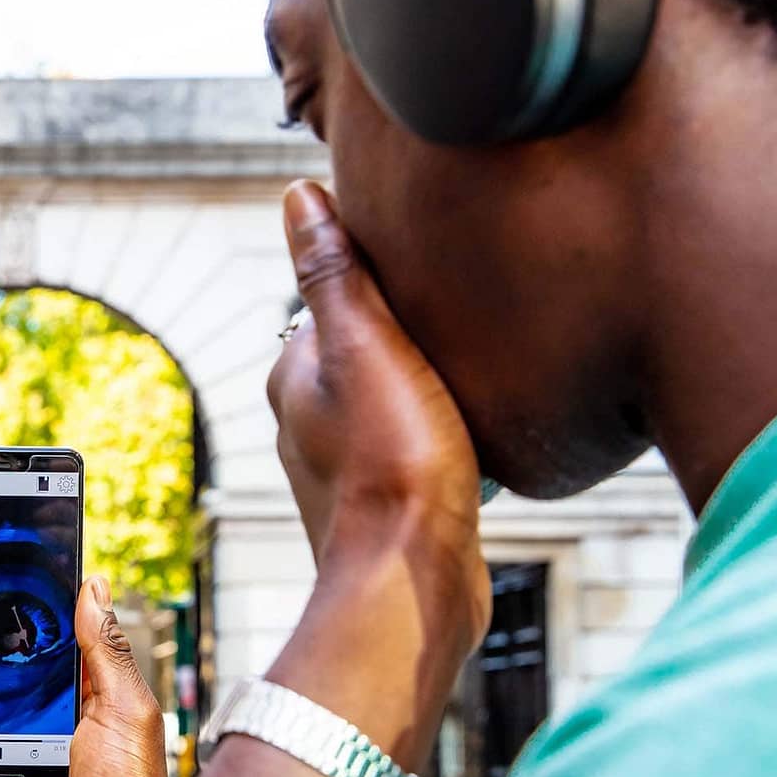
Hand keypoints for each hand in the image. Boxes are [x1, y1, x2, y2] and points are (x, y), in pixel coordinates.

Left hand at [266, 181, 491, 744]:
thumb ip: (333, 272)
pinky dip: (443, 433)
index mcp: (295, 376)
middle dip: (410, 335)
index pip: (336, 301)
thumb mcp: (367, 345)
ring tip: (481, 373)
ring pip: (392, 400)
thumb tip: (298, 196)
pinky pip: (416, 448)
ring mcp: (344, 468)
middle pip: (366, 351)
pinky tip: (480, 434)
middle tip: (470, 319)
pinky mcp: (385, 504)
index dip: (385, 281)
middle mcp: (307, 422)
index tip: (433, 267)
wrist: (415, 580)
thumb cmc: (394, 460)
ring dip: (430, 385)